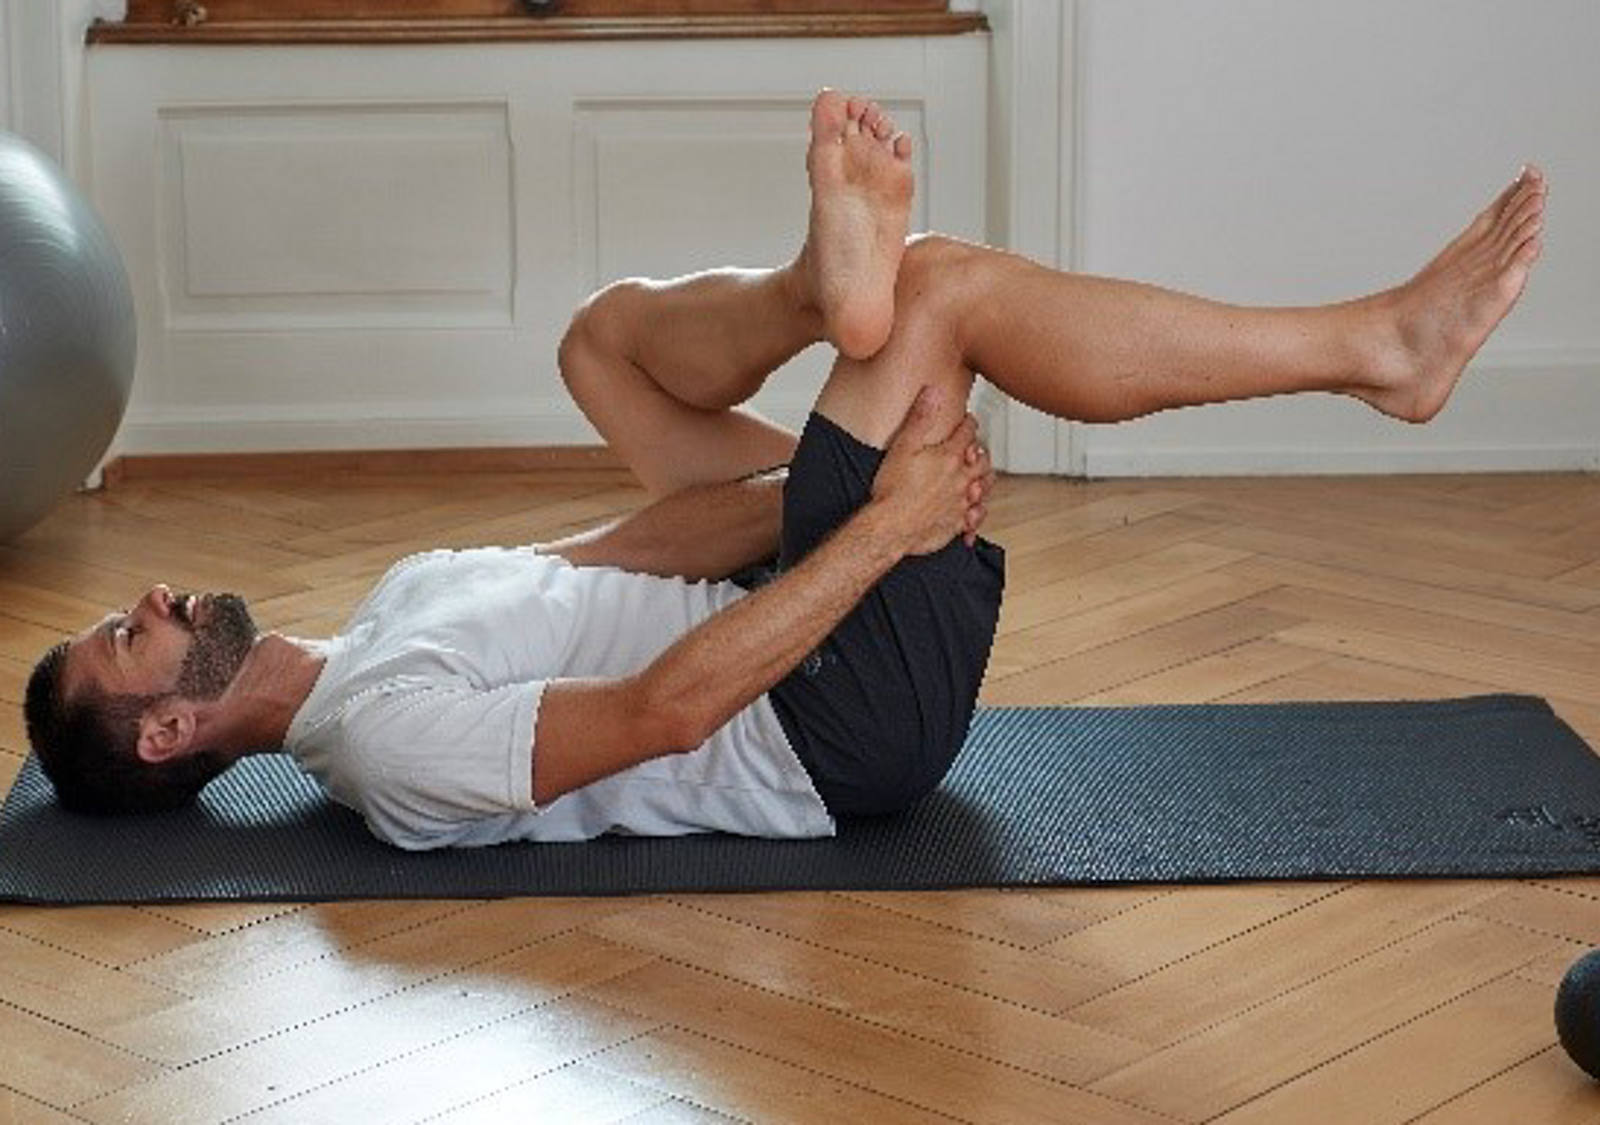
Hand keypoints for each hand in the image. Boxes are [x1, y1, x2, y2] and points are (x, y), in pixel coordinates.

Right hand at [871, 388, 992, 554]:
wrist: (890, 527)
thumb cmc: (893, 491)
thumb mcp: (902, 446)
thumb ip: (920, 418)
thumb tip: (933, 392)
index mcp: (949, 458)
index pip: (967, 433)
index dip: (968, 423)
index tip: (968, 420)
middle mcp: (961, 479)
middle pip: (982, 460)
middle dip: (980, 452)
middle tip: (976, 448)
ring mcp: (960, 503)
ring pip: (984, 488)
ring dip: (985, 479)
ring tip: (981, 476)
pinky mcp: (955, 524)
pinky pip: (974, 518)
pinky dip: (976, 513)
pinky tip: (973, 512)